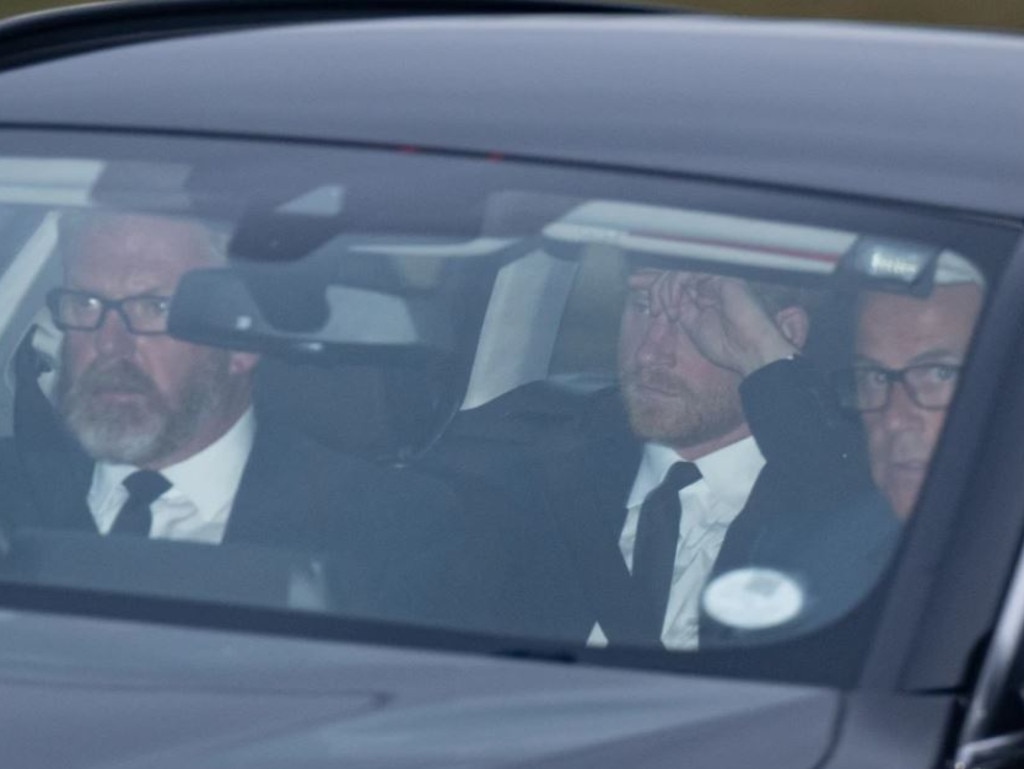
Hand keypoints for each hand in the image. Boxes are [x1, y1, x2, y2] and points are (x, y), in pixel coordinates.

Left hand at [656, 272, 799, 375]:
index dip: (653, 281)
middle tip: (655, 310)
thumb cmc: (726, 345)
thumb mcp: (691, 326)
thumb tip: (657, 299)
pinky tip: (676, 307)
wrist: (749, 351)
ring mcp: (715, 280)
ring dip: (665, 292)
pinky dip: (675, 288)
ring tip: (668, 313)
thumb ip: (677, 309)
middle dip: (655, 288)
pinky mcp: (720, 278)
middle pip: (673, 273)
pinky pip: (689, 273)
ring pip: (679, 272)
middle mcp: (708, 285)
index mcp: (702, 296)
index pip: (674, 281)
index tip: (633, 283)